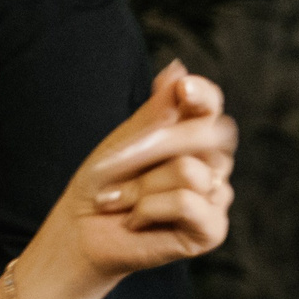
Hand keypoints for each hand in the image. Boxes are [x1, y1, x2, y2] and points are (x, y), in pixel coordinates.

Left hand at [53, 61, 237, 279]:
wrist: (81, 230)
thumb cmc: (103, 184)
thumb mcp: (126, 141)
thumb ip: (157, 111)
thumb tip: (178, 68)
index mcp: (192, 137)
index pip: (210, 104)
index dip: (203, 94)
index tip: (183, 89)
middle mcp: (212, 165)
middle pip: (205, 133)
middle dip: (153, 145)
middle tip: (114, 164)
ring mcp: (216, 196)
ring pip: (189, 170)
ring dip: (140, 187)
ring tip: (122, 201)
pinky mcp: (212, 228)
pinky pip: (187, 201)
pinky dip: (148, 209)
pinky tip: (135, 221)